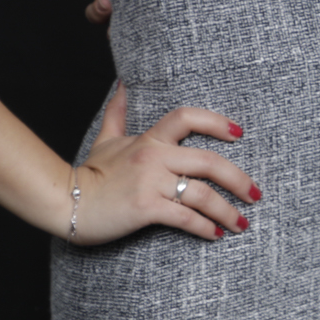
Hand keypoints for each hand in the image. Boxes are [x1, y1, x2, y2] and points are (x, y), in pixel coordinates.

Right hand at [71, 82, 258, 244]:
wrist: (64, 203)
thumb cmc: (90, 174)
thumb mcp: (106, 140)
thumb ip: (117, 113)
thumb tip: (122, 84)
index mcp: (150, 139)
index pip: (188, 118)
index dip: (217, 123)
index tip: (240, 134)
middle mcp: (154, 157)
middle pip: (210, 162)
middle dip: (239, 179)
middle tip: (255, 194)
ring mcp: (151, 183)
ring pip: (202, 194)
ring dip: (227, 211)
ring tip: (241, 223)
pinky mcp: (145, 208)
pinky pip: (184, 217)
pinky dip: (204, 226)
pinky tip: (215, 234)